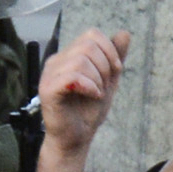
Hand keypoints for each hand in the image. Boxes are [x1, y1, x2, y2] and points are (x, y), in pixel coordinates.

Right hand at [38, 29, 128, 151]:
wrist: (76, 139)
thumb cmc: (88, 111)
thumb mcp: (108, 81)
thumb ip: (114, 57)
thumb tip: (124, 32)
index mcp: (68, 56)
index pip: (92, 34)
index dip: (110, 50)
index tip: (115, 71)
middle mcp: (56, 61)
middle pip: (88, 45)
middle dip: (105, 66)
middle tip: (103, 86)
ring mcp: (49, 75)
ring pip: (81, 61)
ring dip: (98, 79)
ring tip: (96, 94)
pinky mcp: (48, 90)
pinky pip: (72, 77)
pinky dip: (89, 86)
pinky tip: (93, 96)